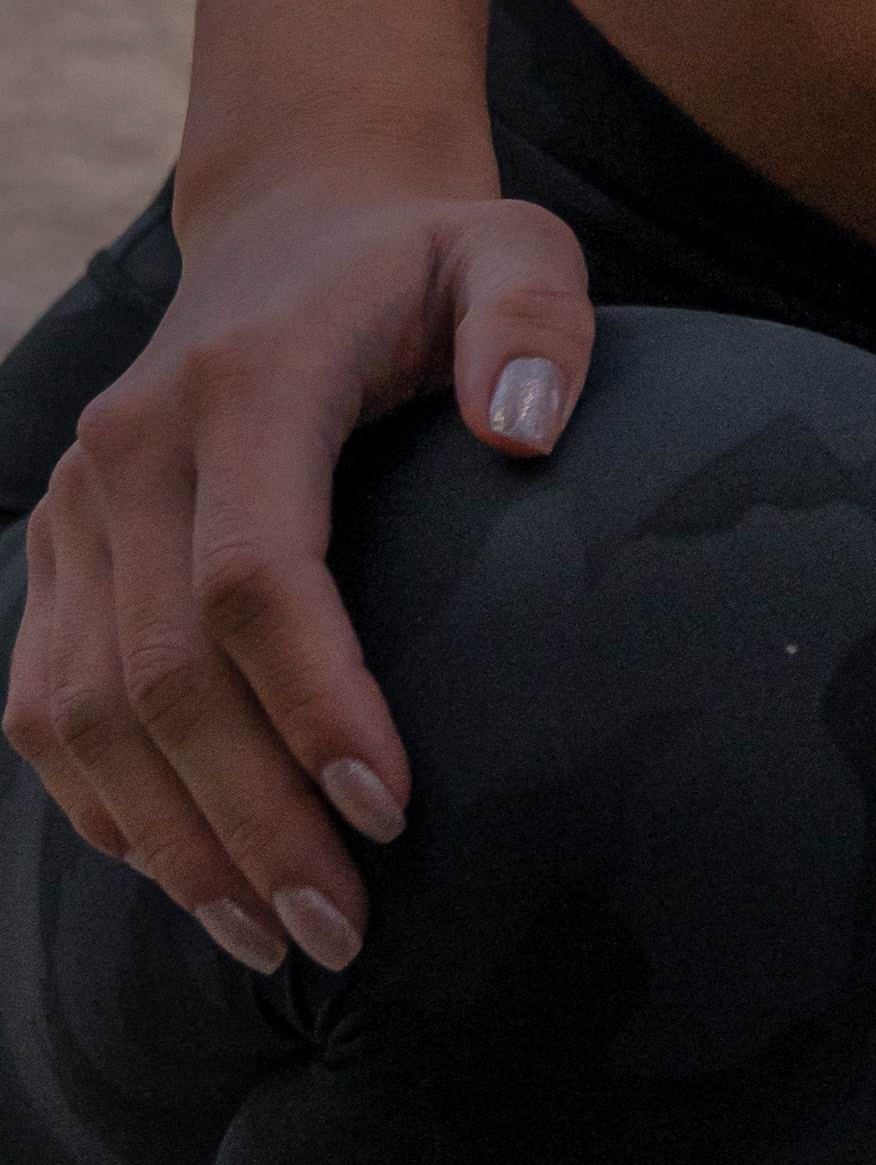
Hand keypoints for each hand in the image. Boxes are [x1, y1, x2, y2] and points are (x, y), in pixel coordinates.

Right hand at [5, 181, 591, 977]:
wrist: (294, 225)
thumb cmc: (429, 262)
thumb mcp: (515, 249)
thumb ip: (538, 322)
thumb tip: (523, 435)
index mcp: (243, 384)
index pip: (254, 575)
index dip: (312, 702)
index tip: (391, 809)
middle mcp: (130, 451)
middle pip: (162, 674)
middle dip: (248, 819)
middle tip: (343, 930)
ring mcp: (75, 509)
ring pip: (82, 713)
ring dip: (173, 842)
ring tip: (276, 939)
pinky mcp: (54, 556)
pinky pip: (46, 706)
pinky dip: (111, 806)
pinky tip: (194, 879)